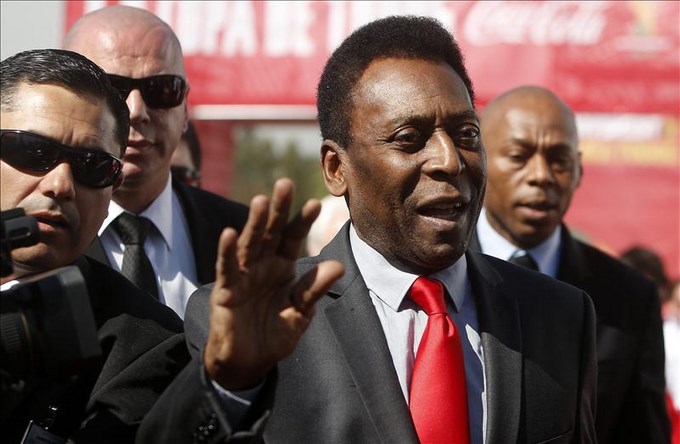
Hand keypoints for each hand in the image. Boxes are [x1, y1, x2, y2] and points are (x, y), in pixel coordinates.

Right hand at [204, 178, 344, 388]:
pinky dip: (227, 252)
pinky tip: (229, 233)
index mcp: (283, 266)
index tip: (315, 203)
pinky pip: (227, 268)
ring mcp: (243, 275)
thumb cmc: (275, 333)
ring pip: (250, 244)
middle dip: (278, 209)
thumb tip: (338, 266)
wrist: (249, 362)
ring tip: (261, 201)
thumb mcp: (300, 313)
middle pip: (271, 232)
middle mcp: (263, 264)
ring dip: (254, 224)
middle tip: (285, 184)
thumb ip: (313, 290)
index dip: (302, 221)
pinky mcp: (226, 290)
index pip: (293, 238)